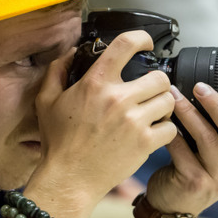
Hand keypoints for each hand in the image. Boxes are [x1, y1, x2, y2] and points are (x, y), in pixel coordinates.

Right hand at [28, 31, 176, 217]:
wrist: (69, 178)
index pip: (127, 44)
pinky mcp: (145, 143)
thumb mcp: (46, 101)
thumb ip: (57, 71)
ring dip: (163, 104)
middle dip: (156, 82)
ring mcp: (134, 121)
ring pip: (169, 100)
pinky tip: (153, 131)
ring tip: (153, 111)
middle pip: (159, 76)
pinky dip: (166, 129)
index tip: (145, 44)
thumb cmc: (58, 142)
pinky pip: (171, 127)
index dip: (142, 39)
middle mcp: (118, 98)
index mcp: (96, 83)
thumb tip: (72, 52)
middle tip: (149, 90)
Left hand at [146, 82, 217, 216]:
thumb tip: (211, 91)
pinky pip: (182, 149)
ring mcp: (217, 180)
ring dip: (189, 112)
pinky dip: (172, 131)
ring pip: (207, 137)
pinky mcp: (194, 182)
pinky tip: (164, 118)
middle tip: (200, 88)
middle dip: (216, 105)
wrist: (173, 203)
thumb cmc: (196, 169)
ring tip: (175, 96)